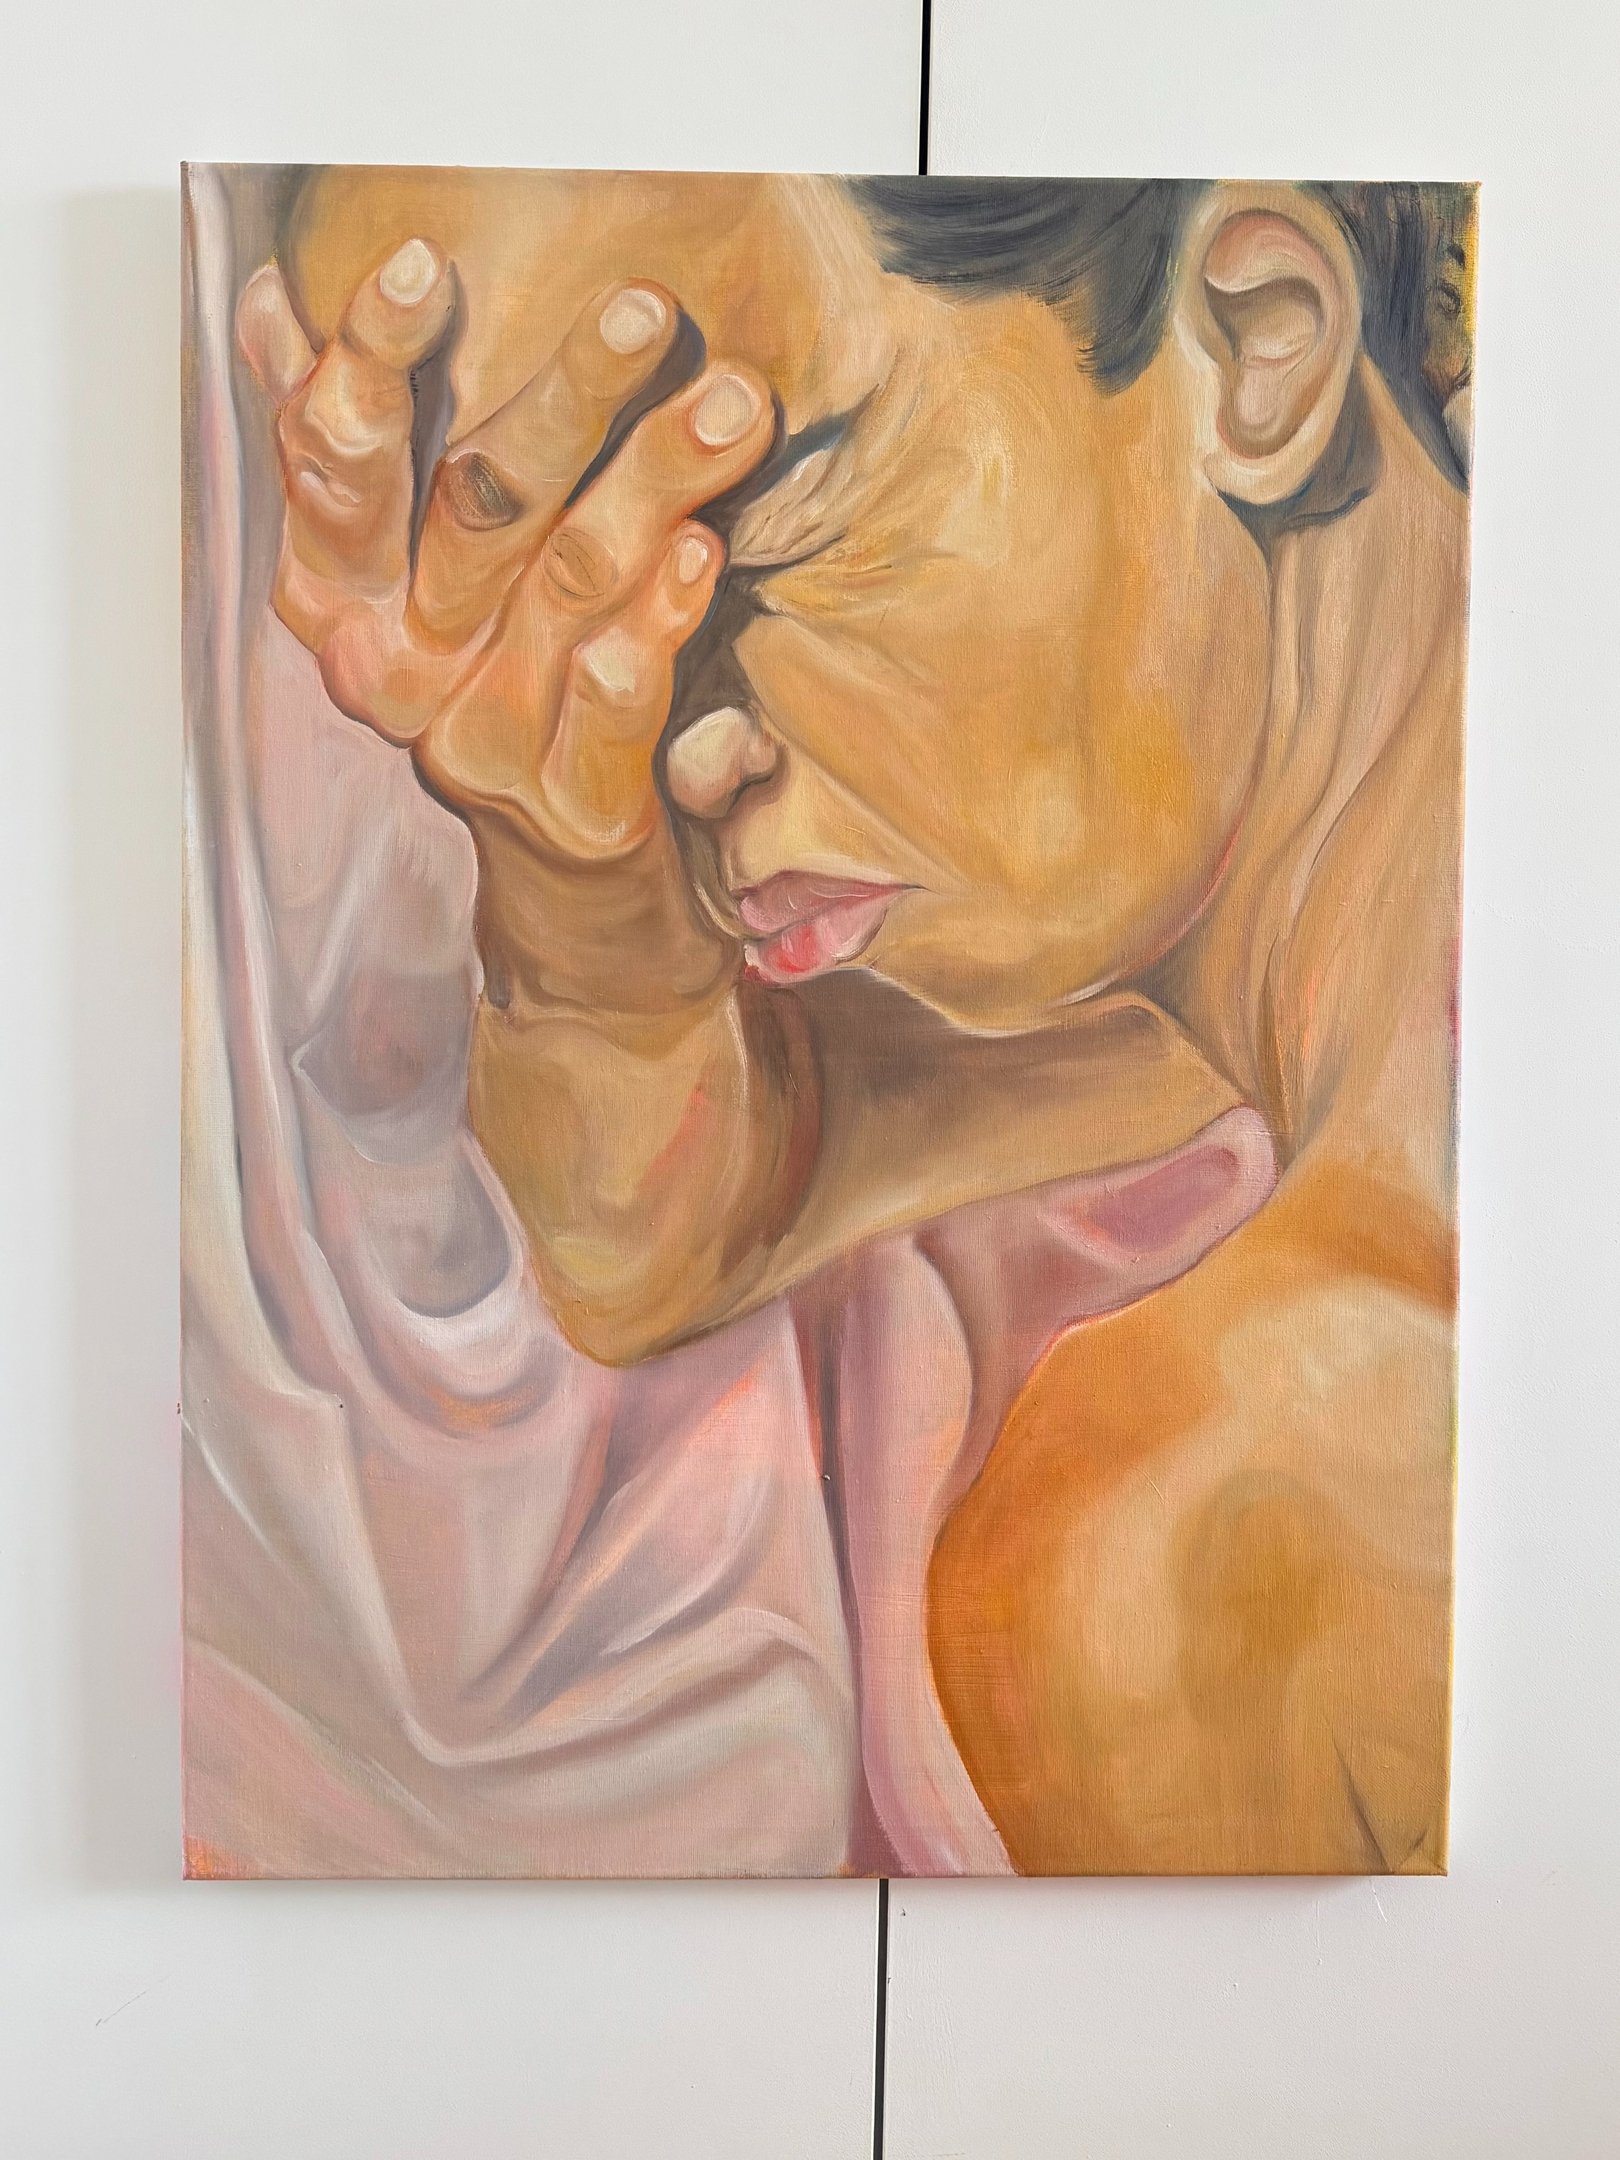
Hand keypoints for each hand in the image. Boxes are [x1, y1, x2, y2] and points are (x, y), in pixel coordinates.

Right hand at [235, 237, 776, 1005]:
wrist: (575, 906)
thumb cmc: (505, 701)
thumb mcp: (413, 585)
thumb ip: (356, 463)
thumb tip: (280, 313)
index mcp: (341, 601)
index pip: (334, 462)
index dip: (369, 361)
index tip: (423, 266)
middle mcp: (397, 672)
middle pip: (472, 508)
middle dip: (563, 400)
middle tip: (645, 310)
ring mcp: (482, 741)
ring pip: (569, 582)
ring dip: (654, 484)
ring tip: (731, 404)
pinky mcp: (573, 807)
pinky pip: (619, 700)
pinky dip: (663, 622)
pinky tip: (704, 554)